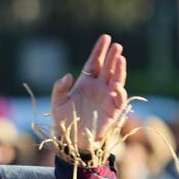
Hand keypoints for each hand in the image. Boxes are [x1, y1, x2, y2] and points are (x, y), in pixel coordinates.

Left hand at [50, 35, 128, 152]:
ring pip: (116, 80)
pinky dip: (120, 92)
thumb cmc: (64, 122)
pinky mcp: (113, 110)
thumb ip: (59, 89)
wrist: (72, 140)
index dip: (99, 51)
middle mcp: (98, 87)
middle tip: (116, 45)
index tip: (105, 37)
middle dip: (112, 57)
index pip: (94, 63)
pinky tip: (117, 86)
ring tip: (120, 59)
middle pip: (107, 68)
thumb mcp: (57, 104)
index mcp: (85, 83)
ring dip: (119, 70)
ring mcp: (107, 97)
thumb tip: (68, 75)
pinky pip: (119, 99)